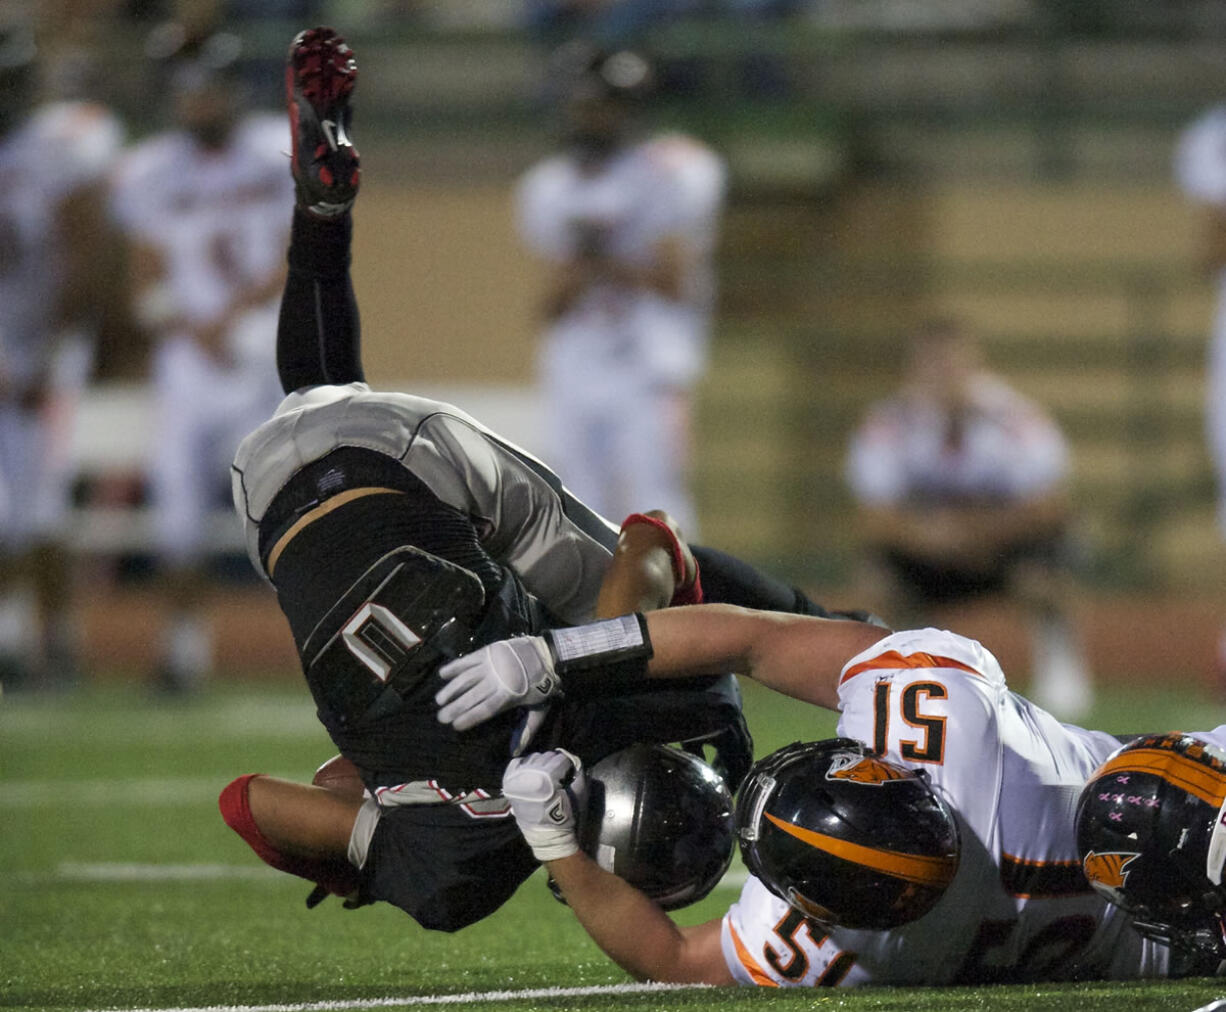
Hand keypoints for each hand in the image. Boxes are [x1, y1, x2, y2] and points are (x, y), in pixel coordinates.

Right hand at [436, 636, 559, 730]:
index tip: (455, 726)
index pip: (483, 710)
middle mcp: (496, 680)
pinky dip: (454, 666)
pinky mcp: (488, 651)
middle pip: (470, 696)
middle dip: (454, 708)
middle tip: (441, 717)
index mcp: (508, 695)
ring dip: (450, 689)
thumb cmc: (544, 684)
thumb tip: (515, 752)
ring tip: (439, 700)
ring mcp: (491, 664)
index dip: (468, 718)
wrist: (548, 653)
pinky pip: (467, 660)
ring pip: (465, 678)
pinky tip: (443, 674)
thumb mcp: (539, 709)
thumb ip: (527, 730)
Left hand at [502, 749, 585, 861]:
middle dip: (555, 764)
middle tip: (558, 775)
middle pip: (547, 756)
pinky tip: (532, 774)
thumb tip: (574, 759)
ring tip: (545, 775)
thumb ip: (579, 773)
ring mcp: (516, 778)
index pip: (561, 759)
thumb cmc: (564, 816)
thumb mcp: (578, 794)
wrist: (545, 835)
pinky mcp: (509, 782)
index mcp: (546, 778)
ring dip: (541, 763)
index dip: (568, 765)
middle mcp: (529, 775)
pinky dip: (525, 764)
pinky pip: (517, 762)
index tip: (569, 773)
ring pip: (533, 757)